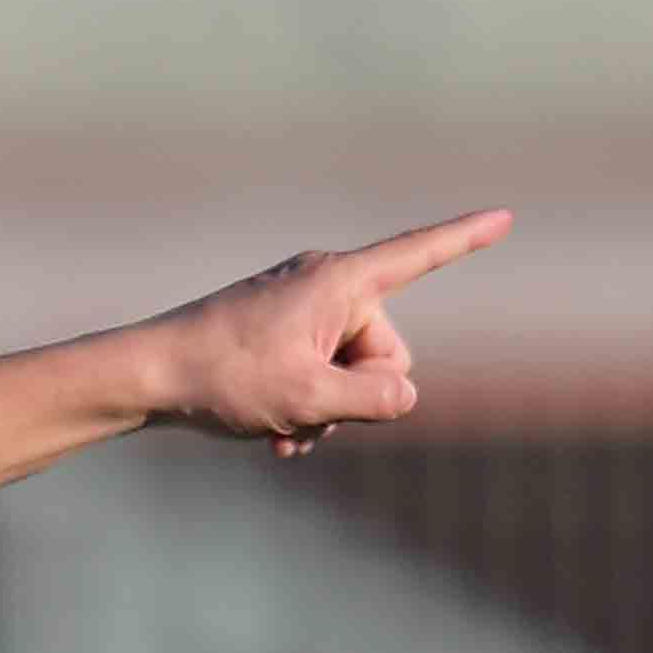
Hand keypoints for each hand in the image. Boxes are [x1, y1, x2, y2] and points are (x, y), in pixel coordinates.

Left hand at [148, 208, 512, 456]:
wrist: (147, 376)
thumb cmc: (224, 378)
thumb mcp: (311, 399)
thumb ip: (374, 398)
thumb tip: (403, 394)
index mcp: (340, 283)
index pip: (418, 255)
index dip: (465, 239)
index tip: (506, 217)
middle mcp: (324, 284)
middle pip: (386, 351)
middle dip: (359, 396)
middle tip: (308, 419)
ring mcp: (299, 308)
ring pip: (350, 372)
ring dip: (328, 412)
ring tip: (282, 433)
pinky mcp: (278, 333)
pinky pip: (318, 373)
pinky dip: (305, 406)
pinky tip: (272, 434)